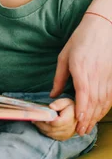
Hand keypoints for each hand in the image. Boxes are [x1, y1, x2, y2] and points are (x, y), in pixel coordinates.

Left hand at [34, 98, 75, 140]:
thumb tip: (51, 107)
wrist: (80, 116)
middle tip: (33, 118)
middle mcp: (68, 130)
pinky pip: (52, 136)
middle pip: (51, 129)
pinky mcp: (64, 138)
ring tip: (35, 121)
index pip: (55, 122)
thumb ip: (59, 103)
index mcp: (69, 120)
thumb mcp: (66, 101)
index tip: (39, 115)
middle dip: (41, 124)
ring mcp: (66, 135)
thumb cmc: (71, 107)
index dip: (46, 119)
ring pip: (50, 134)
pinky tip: (41, 126)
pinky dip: (45, 131)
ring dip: (41, 128)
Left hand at [50, 14, 111, 134]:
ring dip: (97, 115)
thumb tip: (53, 94)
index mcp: (81, 69)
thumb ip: (59, 77)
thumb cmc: (80, 39)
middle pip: (94, 102)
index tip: (78, 122)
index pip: (83, 95)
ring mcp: (106, 76)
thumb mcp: (64, 56)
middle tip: (81, 131)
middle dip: (88, 119)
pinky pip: (110, 96)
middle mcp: (96, 75)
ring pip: (103, 101)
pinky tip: (100, 113)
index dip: (81, 111)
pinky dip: (105, 107)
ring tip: (89, 126)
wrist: (101, 27)